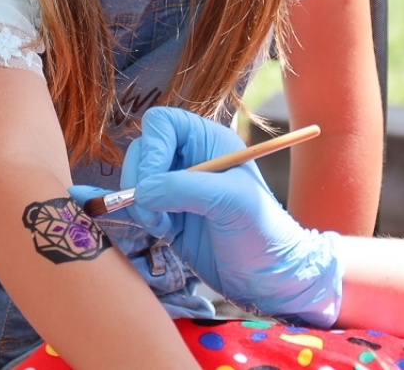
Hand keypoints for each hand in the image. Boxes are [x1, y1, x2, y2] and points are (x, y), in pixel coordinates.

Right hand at [70, 106, 342, 326]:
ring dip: (141, 205)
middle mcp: (190, 159)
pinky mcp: (168, 215)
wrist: (268, 280)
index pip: (162, 124)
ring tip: (165, 228)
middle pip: (142, 150)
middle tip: (155, 215)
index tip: (152, 184)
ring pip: (136, 179)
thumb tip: (142, 191)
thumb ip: (184, 189)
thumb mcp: (231, 202)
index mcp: (209, 142)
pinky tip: (142, 223)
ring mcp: (177, 188)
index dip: (151, 149)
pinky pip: (137, 205)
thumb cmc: (262, 233)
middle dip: (141, 181)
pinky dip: (135, 214)